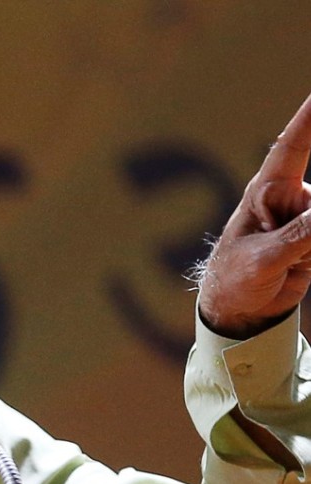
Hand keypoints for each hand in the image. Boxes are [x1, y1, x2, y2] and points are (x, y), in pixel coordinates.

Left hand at [198, 92, 310, 338]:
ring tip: (290, 261)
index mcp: (265, 194)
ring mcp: (307, 217)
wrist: (238, 310)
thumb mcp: (264, 259)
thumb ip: (301, 235)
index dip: (309, 118)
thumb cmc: (235, 278)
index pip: (291, 148)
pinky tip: (300, 261)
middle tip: (289, 244)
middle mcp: (289, 199)